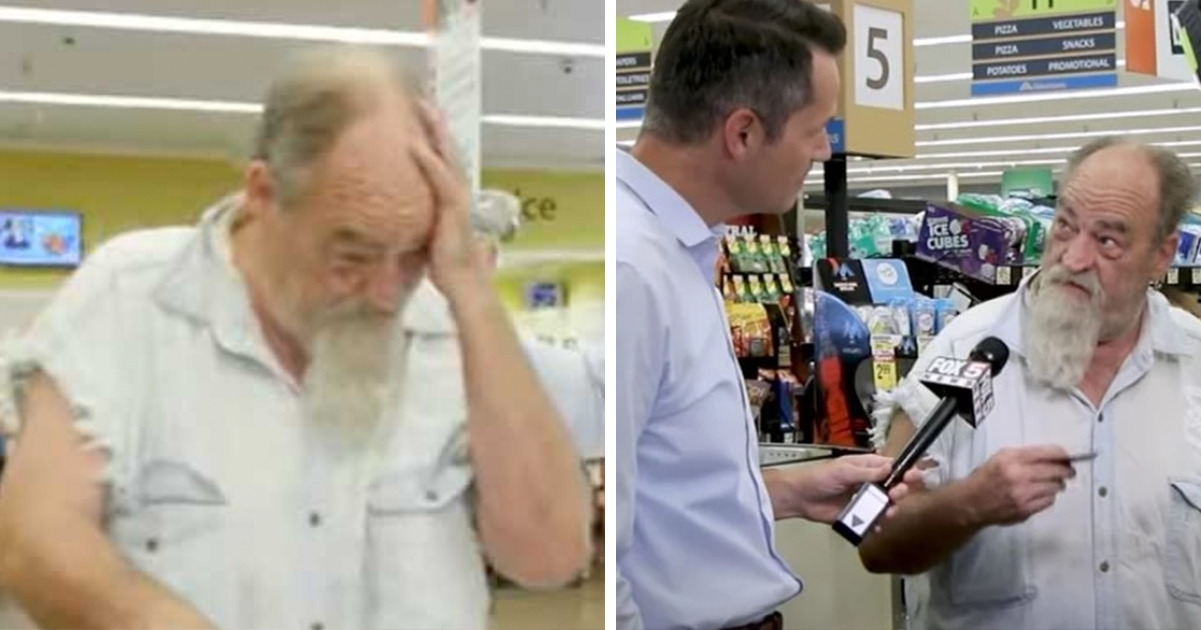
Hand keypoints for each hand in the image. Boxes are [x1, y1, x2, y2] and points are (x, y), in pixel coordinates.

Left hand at [410, 100, 488, 298]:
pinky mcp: (452, 207)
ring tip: (422, 108)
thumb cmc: (447, 264)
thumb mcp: (428, 234)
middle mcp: (458, 190)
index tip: (421, 113)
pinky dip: (428, 160)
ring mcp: (457, 197)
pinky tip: (415, 145)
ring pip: (446, 155)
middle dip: (435, 123)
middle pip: (447, 148)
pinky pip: (439, 177)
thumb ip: (420, 218)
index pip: (443, 158)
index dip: (434, 135)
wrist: (464, 281)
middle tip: (422, 98)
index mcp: (453, 195)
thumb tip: (399, 214)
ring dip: (434, 131)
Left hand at [783, 454, 922, 523]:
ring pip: (886, 504)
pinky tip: (876, 524)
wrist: (800, 497)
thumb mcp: (844, 471)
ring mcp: (864, 498)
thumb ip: (867, 472)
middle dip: (900, 491)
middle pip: (893, 487)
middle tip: (897, 494)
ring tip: (888, 511)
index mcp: (866, 466)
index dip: (905, 471)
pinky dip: (877, 523)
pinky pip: (873, 519)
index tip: (914, 476)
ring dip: (890, 508)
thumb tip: (889, 469)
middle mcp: (868, 482)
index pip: (892, 467)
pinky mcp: (858, 514)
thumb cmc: (818, 477)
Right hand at [965, 445, 1075, 526]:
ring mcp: (1023, 494)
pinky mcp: (1026, 510)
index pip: (1050, 453)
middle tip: (1068, 471)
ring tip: (1049, 483)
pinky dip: (1048, 496)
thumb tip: (1056, 456)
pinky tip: (1039, 494)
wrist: (972, 502)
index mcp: (1012, 458)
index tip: (1067, 457)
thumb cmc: (986, 478)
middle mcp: (1018, 476)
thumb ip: (1027, 455)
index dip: (1063, 455)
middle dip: (1066, 470)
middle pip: (1057, 471)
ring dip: (1056, 484)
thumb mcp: (1002, 457)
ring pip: (1056, 487)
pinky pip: (1049, 501)